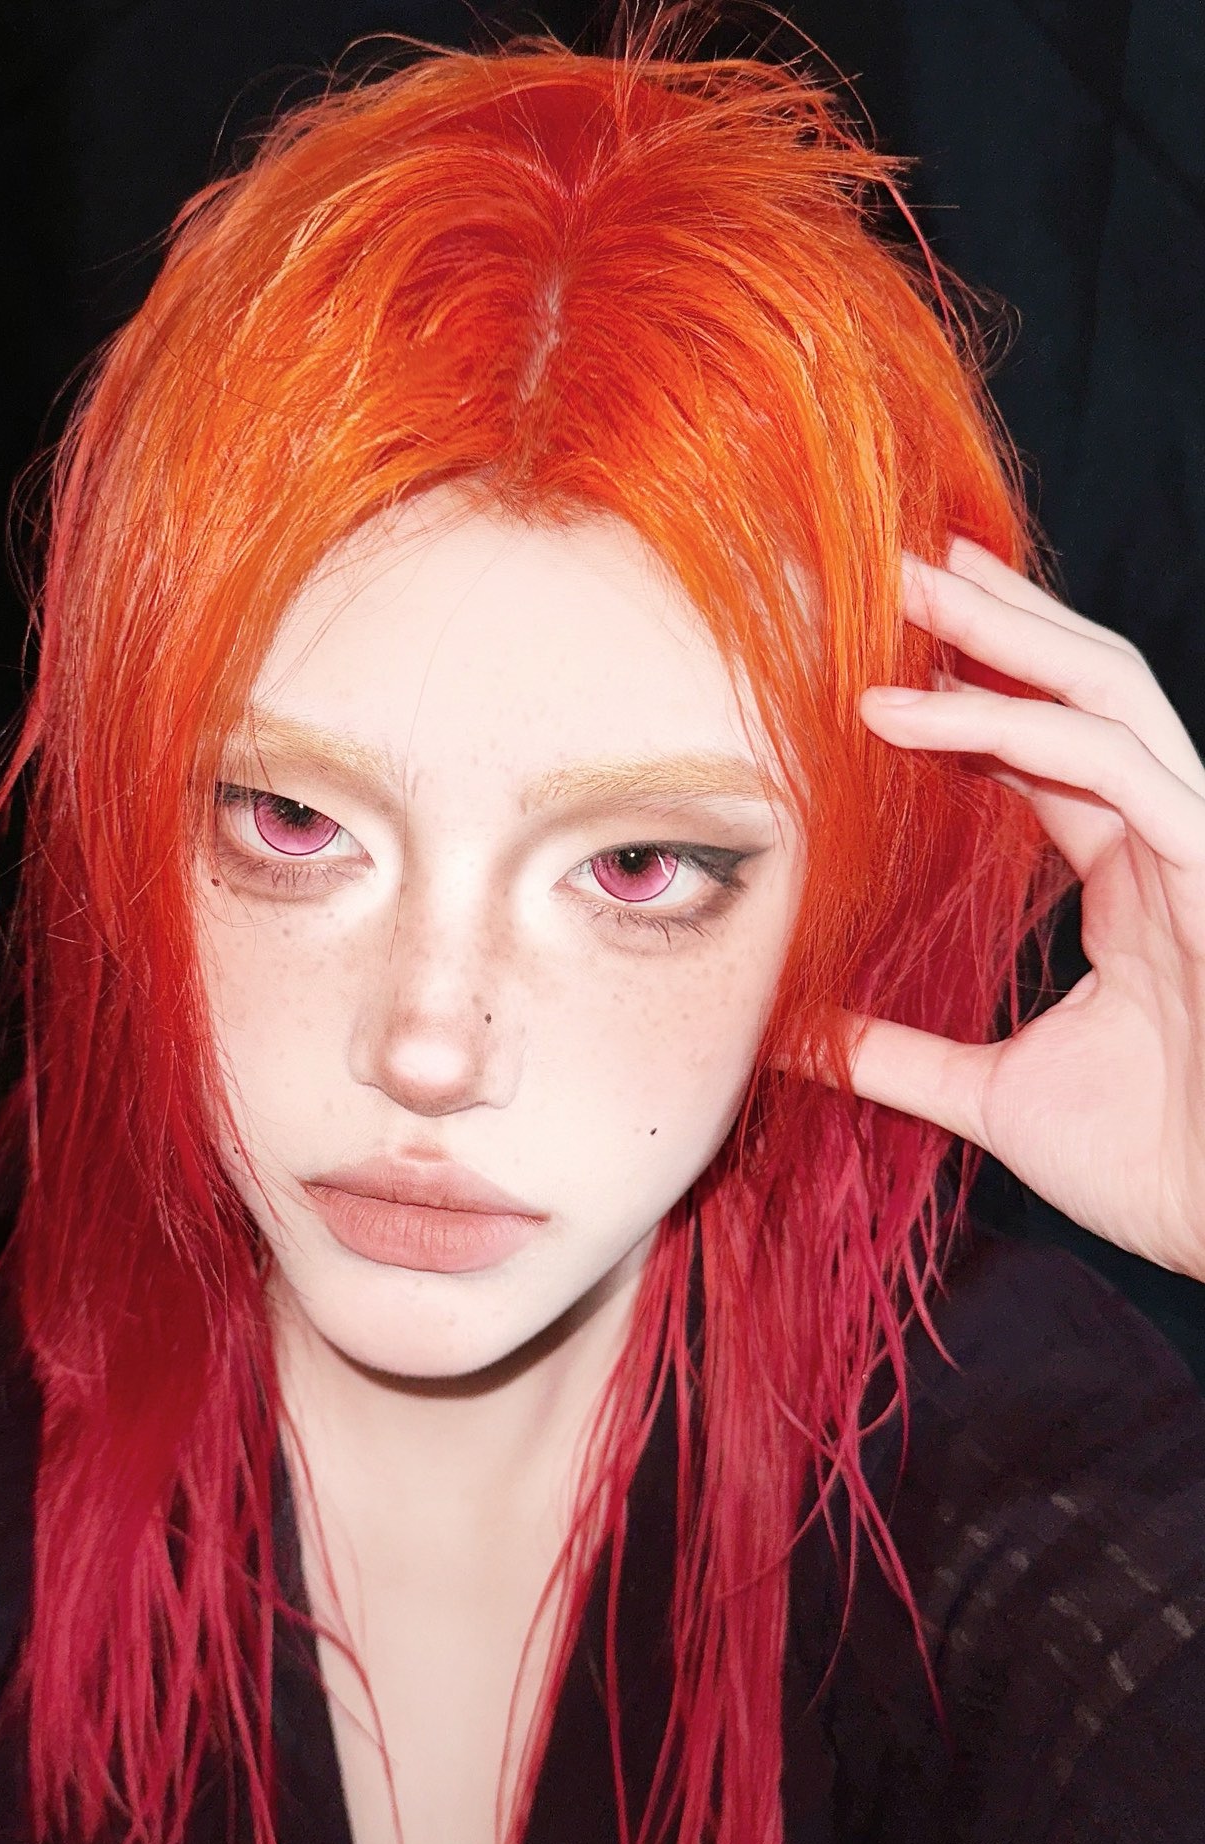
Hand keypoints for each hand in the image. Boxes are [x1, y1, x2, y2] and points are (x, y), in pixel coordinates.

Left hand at [826, 537, 1204, 1282]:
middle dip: (988, 617)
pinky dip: (1004, 726)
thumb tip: (791, 1037)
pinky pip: (1109, 763)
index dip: (967, 693)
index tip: (872, 655)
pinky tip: (901, 716)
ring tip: (892, 586)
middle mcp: (1169, 840)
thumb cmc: (1157, 1171)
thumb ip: (898, 1056)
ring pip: (1104, 690)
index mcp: (1133, 880)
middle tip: (885, 561)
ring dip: (996, 629)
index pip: (1048, 750)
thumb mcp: (994, 1095)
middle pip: (1080, 686)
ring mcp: (1200, 844)